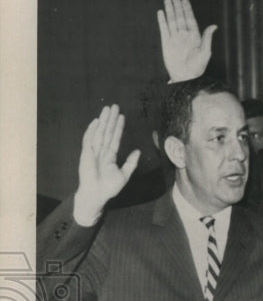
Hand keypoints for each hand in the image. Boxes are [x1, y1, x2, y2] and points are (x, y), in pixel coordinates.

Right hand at [74, 105, 140, 224]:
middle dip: (111, 119)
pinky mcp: (86, 153)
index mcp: (110, 156)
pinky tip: (96, 122)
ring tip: (107, 109)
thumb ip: (131, 163)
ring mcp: (93, 151)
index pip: (115, 138)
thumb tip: (138, 151)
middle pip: (107, 132)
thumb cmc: (109, 187)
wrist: (97, 194)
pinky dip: (92, 130)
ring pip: (99, 132)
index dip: (118, 127)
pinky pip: (88, 139)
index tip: (122, 116)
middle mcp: (101, 151)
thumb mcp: (124, 174)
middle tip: (114, 106)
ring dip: (103, 121)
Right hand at [157, 0, 215, 81]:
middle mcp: (184, 36)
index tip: (185, 0)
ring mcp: (175, 39)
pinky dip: (162, 21)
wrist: (185, 77)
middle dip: (178, 7)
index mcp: (194, 37)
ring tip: (167, 0)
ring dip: (169, 11)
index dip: (188, 10)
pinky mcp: (166, 43)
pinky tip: (161, 12)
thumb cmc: (197, 67)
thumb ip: (207, 38)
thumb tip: (214, 25)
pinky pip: (163, 29)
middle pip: (180, 18)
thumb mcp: (205, 52)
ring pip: (171, 21)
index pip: (190, 20)